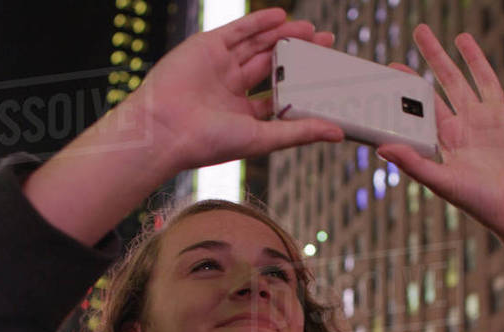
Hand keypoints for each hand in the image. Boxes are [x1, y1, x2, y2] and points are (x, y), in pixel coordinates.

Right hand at [131, 8, 344, 171]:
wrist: (165, 129)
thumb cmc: (209, 142)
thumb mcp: (263, 137)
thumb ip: (300, 132)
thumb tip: (338, 133)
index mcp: (242, 113)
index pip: (278, 92)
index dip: (302, 82)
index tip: (326, 74)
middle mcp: (231, 88)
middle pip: (271, 64)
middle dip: (297, 53)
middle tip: (325, 42)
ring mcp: (219, 66)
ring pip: (257, 45)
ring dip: (283, 35)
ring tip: (310, 29)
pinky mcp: (207, 46)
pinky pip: (237, 30)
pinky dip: (258, 22)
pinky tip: (281, 17)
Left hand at [377, 26, 503, 246]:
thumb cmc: (484, 206)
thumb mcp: (444, 183)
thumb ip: (414, 163)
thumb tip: (381, 148)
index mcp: (451, 138)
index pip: (425, 104)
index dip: (409, 85)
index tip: (392, 65)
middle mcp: (472, 124)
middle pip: (450, 82)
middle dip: (435, 56)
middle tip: (420, 31)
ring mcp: (499, 118)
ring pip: (484, 78)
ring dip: (473, 56)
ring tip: (460, 36)